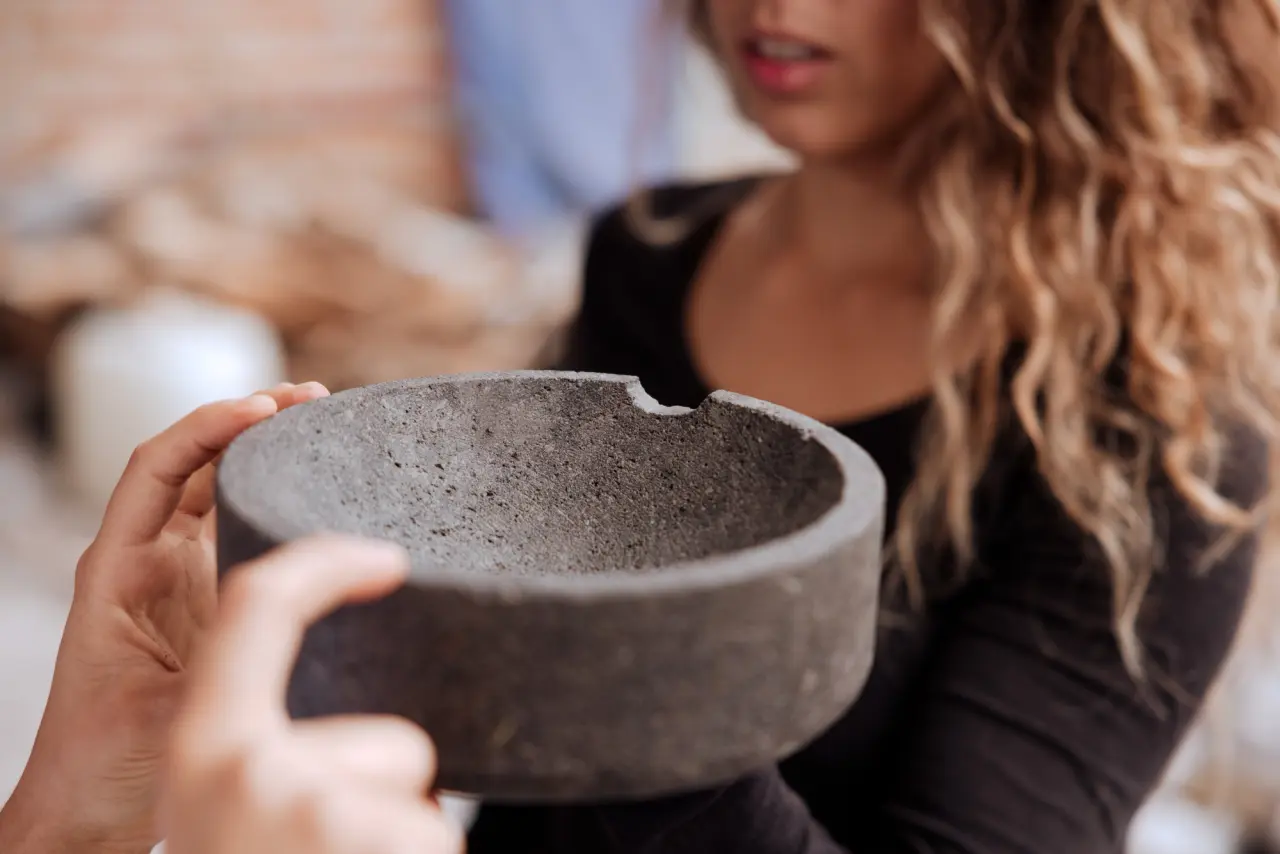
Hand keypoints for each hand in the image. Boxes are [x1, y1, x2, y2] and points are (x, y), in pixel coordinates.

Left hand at [0, 383, 327, 853]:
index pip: (158, 470)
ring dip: (264, 449)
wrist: (90, 810)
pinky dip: (272, 497)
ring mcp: (178, 579)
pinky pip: (239, 532)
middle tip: (312, 398)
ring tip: (320, 418)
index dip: (209, 427)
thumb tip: (295, 601)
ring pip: (217, 490)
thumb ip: (229, 655)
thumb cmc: (106, 763)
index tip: (268, 409)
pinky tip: (313, 487)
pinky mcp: (208, 601)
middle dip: (249, 419)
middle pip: (194, 463)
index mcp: (116, 570)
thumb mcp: (173, 705)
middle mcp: (146, 561)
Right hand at [164, 536, 462, 853]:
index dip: (323, 563)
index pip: (258, 605)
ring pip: (413, 786)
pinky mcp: (389, 839)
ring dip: (395, 834)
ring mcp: (323, 808)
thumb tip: (332, 719)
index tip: (386, 560)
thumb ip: (258, 748)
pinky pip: (438, 830)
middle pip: (390, 736)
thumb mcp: (214, 808)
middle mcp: (250, 773)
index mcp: (201, 750)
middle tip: (337, 850)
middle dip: (389, 789)